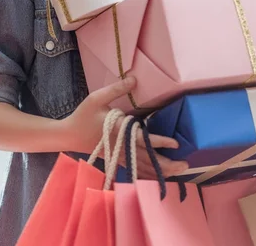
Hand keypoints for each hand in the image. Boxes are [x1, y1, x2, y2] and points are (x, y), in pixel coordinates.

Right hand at [61, 76, 188, 178]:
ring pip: (144, 167)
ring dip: (162, 171)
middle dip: (167, 163)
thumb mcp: (97, 98)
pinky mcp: (118, 160)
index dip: (159, 141)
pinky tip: (161, 176)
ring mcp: (120, 155)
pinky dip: (150, 174)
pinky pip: (137, 170)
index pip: (142, 138)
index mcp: (119, 130)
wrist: (69, 135)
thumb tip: (134, 78)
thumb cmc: (83, 115)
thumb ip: (116, 89)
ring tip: (180, 171)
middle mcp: (122, 145)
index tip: (175, 143)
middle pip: (148, 158)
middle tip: (186, 165)